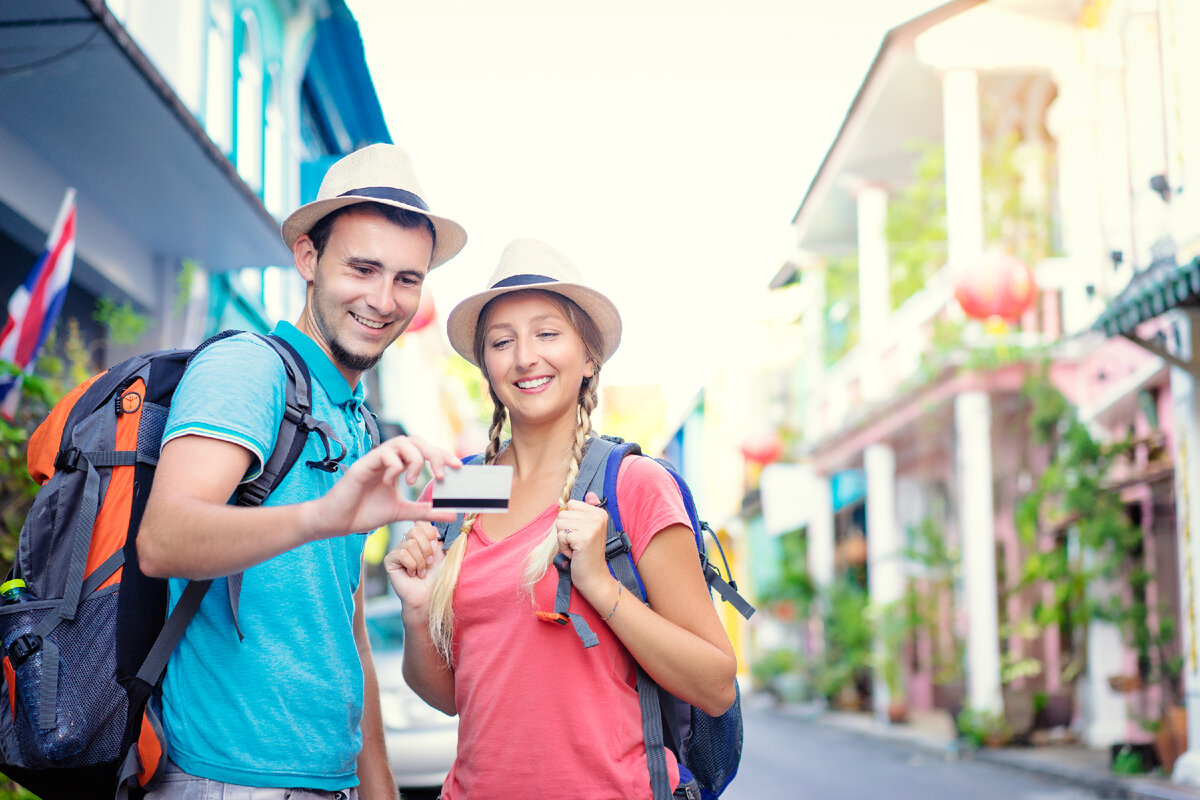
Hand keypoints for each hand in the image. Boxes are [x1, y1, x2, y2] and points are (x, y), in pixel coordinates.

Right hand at [311, 436, 459, 538]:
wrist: (337, 522)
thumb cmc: (365, 512)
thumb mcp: (402, 512)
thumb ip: (426, 511)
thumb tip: (452, 514)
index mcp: (398, 465)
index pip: (424, 451)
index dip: (442, 455)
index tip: (458, 467)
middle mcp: (388, 459)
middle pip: (416, 441)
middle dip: (433, 454)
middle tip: (441, 474)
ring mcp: (375, 460)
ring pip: (402, 442)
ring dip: (414, 459)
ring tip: (413, 481)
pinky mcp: (363, 465)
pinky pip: (383, 454)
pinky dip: (393, 466)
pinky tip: (390, 482)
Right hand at [385, 521, 444, 617]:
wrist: (429, 595)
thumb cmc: (437, 577)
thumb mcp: (442, 554)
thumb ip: (438, 538)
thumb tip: (434, 526)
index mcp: (420, 539)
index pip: (421, 523)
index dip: (430, 533)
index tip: (436, 546)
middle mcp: (407, 542)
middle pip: (415, 530)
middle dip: (427, 548)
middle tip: (428, 562)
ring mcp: (397, 551)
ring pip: (410, 543)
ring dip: (420, 560)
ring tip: (421, 571)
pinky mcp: (389, 560)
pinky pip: (403, 553)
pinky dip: (412, 565)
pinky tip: (412, 574)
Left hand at [554, 492, 610, 595]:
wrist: (594, 577)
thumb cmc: (587, 554)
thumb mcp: (588, 529)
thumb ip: (587, 511)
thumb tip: (590, 494)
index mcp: (599, 513)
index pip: (571, 504)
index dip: (570, 521)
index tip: (580, 534)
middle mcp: (597, 517)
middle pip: (563, 514)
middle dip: (565, 531)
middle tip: (577, 543)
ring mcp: (591, 527)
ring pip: (560, 523)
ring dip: (563, 539)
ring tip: (576, 548)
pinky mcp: (583, 538)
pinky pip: (560, 535)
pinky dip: (563, 547)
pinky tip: (575, 553)